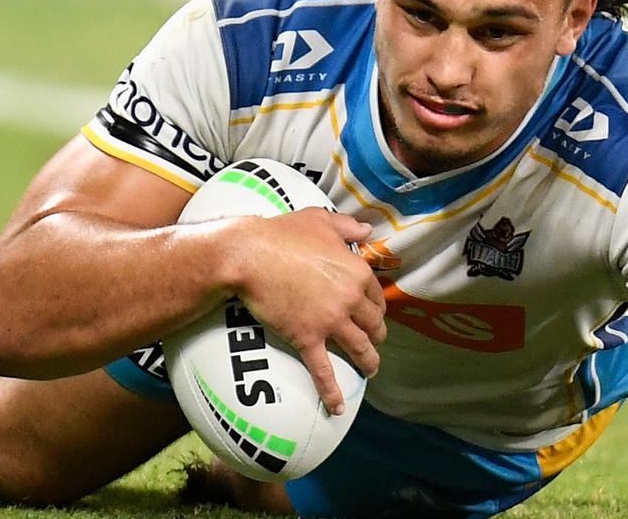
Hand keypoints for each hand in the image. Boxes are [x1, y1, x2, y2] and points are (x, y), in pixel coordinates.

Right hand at [223, 208, 384, 414]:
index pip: (377, 295)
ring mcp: (330, 321)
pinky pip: (324, 370)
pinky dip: (332, 391)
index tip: (374, 315)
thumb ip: (347, 226)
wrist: (250, 255)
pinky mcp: (307, 338)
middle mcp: (350, 299)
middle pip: (374, 324)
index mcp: (357, 272)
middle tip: (374, 343)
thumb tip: (367, 230)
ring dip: (368, 362)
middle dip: (377, 336)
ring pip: (359, 348)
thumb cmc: (283, 234)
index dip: (377, 307)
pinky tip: (337, 407)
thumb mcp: (321, 220)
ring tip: (370, 371)